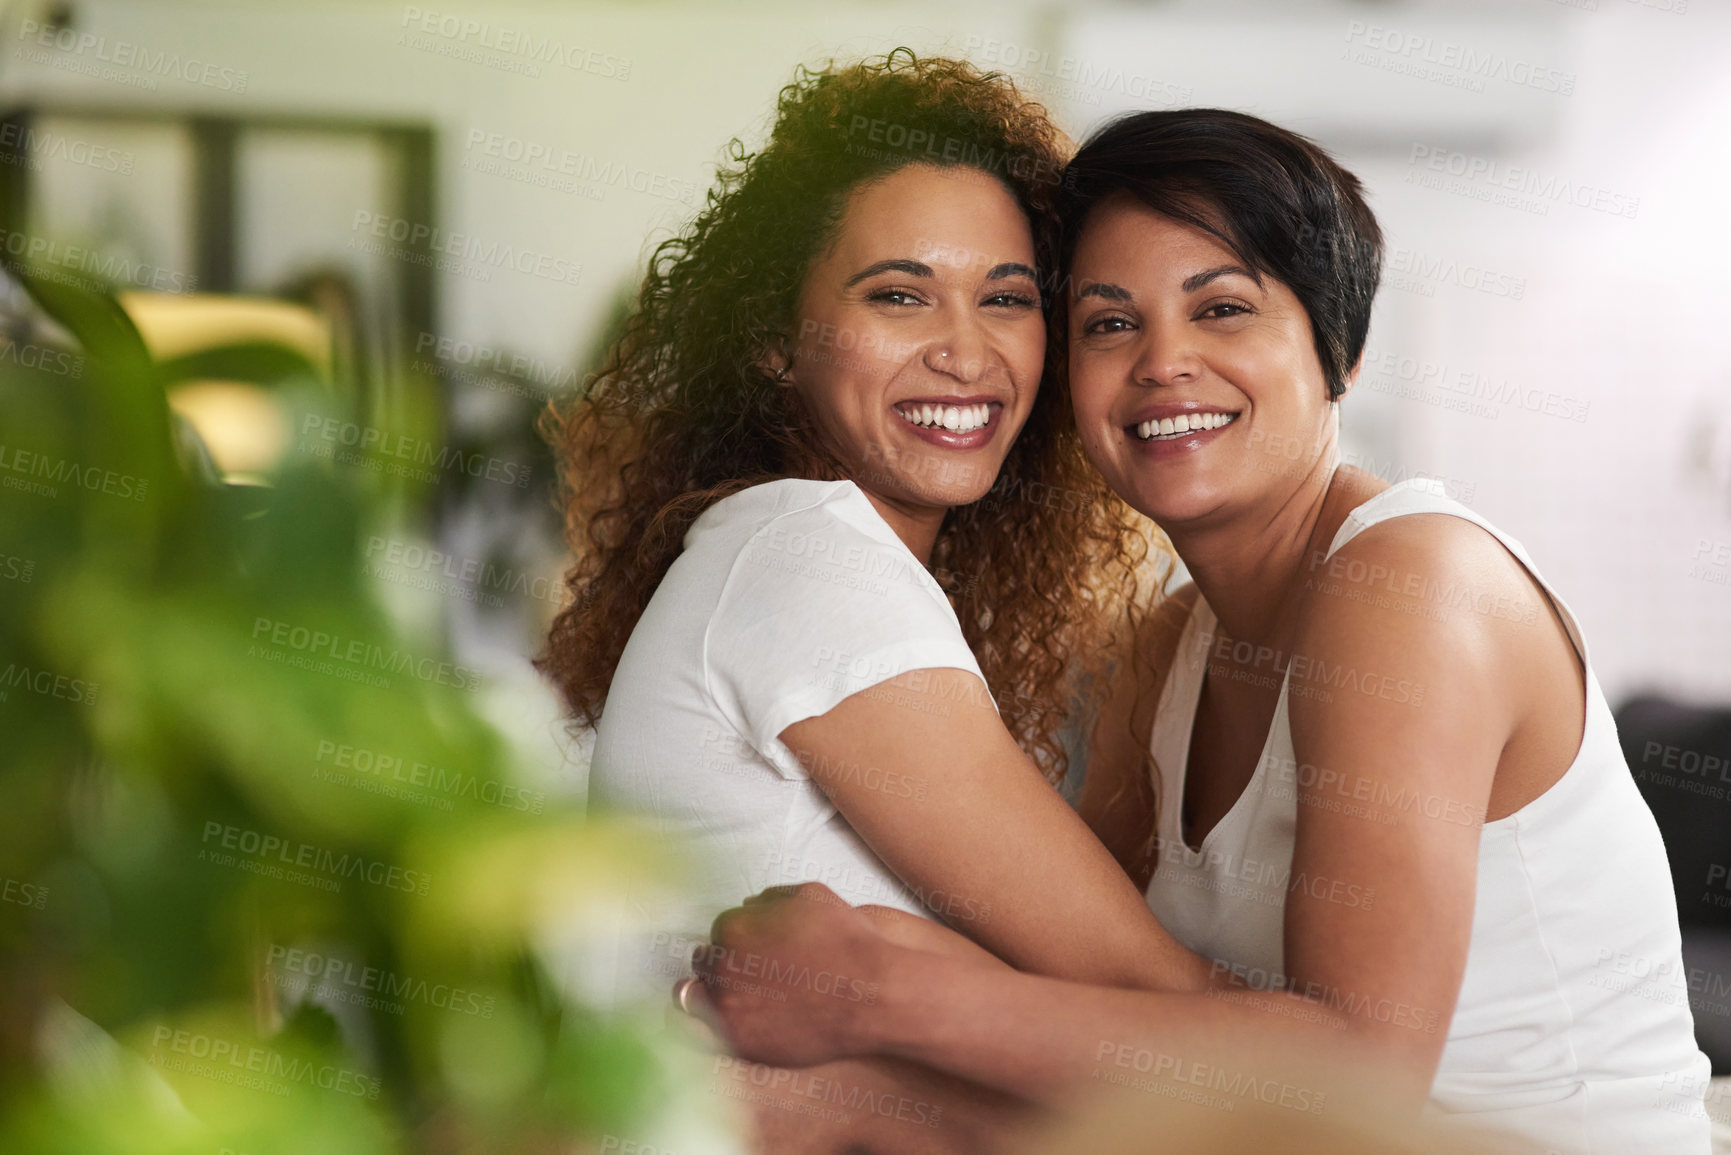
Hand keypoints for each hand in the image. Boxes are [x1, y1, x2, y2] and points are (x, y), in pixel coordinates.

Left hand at [689, 883, 890, 1069]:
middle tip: (750, 975)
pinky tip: (736, 1024)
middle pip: (704, 963)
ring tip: (735, 1001)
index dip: (738, 939)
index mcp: (732, 927)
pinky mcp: (739, 1044)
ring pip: (694, 999)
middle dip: (723, 965)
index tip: (755, 950)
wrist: (870, 992)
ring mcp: (727, 1009)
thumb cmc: (847, 941)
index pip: (718, 930)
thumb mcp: (810, 895)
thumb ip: (770, 897)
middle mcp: (721, 967)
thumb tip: (749, 906)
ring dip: (709, 996)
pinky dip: (714, 1029)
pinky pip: (705, 1037)